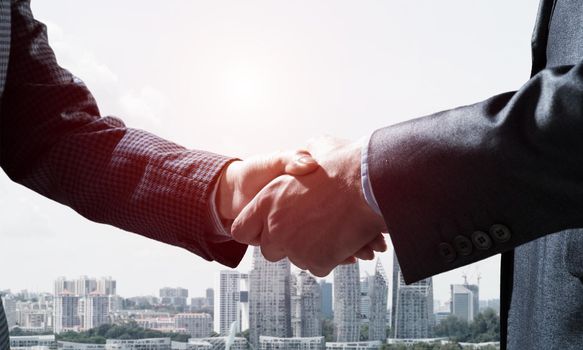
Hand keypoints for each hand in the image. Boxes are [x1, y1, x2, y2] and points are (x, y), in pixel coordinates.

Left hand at [231, 136, 387, 276]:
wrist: (366, 181)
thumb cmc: (337, 165)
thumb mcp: (304, 156)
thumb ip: (290, 164)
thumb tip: (293, 166)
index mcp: (266, 201)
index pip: (242, 230)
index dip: (255, 230)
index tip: (265, 229)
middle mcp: (275, 227)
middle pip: (269, 251)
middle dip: (285, 243)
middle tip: (305, 227)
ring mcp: (295, 247)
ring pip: (296, 260)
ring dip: (309, 248)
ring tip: (329, 226)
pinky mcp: (316, 261)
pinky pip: (317, 266)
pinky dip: (329, 256)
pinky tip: (340, 238)